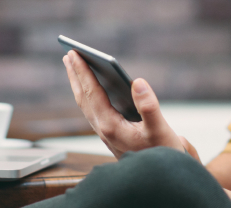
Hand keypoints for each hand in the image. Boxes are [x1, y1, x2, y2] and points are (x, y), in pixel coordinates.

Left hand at [63, 51, 196, 159]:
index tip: (73, 54)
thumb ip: (149, 107)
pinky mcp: (110, 134)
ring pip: (86, 104)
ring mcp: (104, 132)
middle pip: (83, 97)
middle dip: (75, 75)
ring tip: (74, 66)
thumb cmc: (162, 154)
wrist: (158, 177)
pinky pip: (92, 109)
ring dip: (79, 84)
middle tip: (69, 54)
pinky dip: (88, 94)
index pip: (92, 93)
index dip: (82, 72)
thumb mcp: (160, 130)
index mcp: (111, 126)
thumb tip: (138, 82)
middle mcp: (103, 129)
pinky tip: (91, 87)